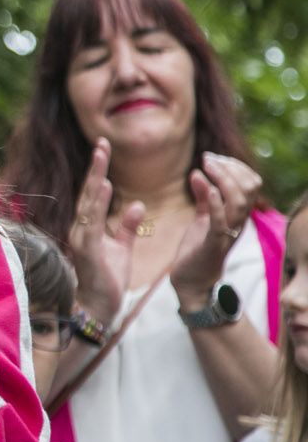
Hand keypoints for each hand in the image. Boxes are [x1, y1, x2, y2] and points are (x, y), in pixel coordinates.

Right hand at [67, 138, 140, 322]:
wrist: (98, 307)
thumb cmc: (108, 279)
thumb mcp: (122, 248)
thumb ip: (127, 226)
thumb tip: (135, 204)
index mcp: (88, 227)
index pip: (93, 194)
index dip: (99, 172)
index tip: (105, 149)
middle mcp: (80, 228)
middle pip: (88, 192)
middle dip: (96, 167)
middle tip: (103, 143)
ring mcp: (81, 238)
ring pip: (88, 202)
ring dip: (95, 178)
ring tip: (102, 156)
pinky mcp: (87, 249)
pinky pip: (93, 221)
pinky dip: (98, 203)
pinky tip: (104, 187)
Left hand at [170, 154, 260, 308]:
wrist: (191, 282)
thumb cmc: (198, 250)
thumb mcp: (201, 218)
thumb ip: (203, 197)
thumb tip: (198, 173)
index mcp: (237, 215)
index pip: (251, 184)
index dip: (236, 167)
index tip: (213, 158)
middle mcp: (238, 222)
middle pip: (250, 189)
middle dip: (230, 168)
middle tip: (208, 158)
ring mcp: (228, 233)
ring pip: (240, 201)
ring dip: (223, 179)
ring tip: (206, 166)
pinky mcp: (213, 244)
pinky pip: (220, 221)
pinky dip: (215, 202)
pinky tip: (207, 185)